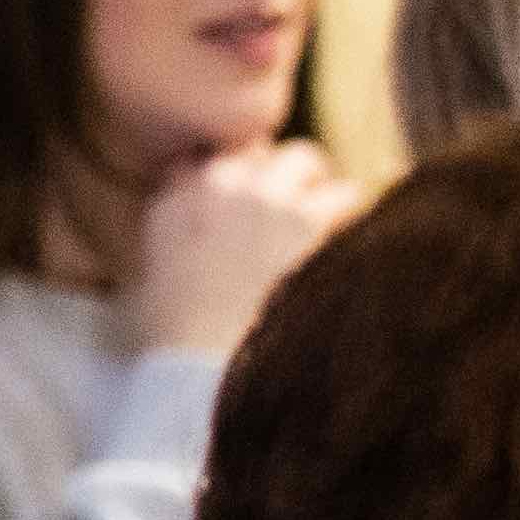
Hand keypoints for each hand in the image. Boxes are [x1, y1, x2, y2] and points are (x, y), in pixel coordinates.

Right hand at [127, 140, 357, 354]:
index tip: (251, 200)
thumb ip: (181, 240)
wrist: (202, 367)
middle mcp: (216, 186)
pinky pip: (347, 194)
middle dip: (280, 174)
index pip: (212, 159)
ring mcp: (261, 197)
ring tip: (332, 213)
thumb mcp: (157, 280)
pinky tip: (361, 232)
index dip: (239, 176)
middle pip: (260, 151)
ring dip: (319, 185)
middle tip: (295, 206)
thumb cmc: (180, 340)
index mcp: (174, 201)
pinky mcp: (306, 220)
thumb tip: (209, 236)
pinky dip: (356, 210)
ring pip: (305, 159)